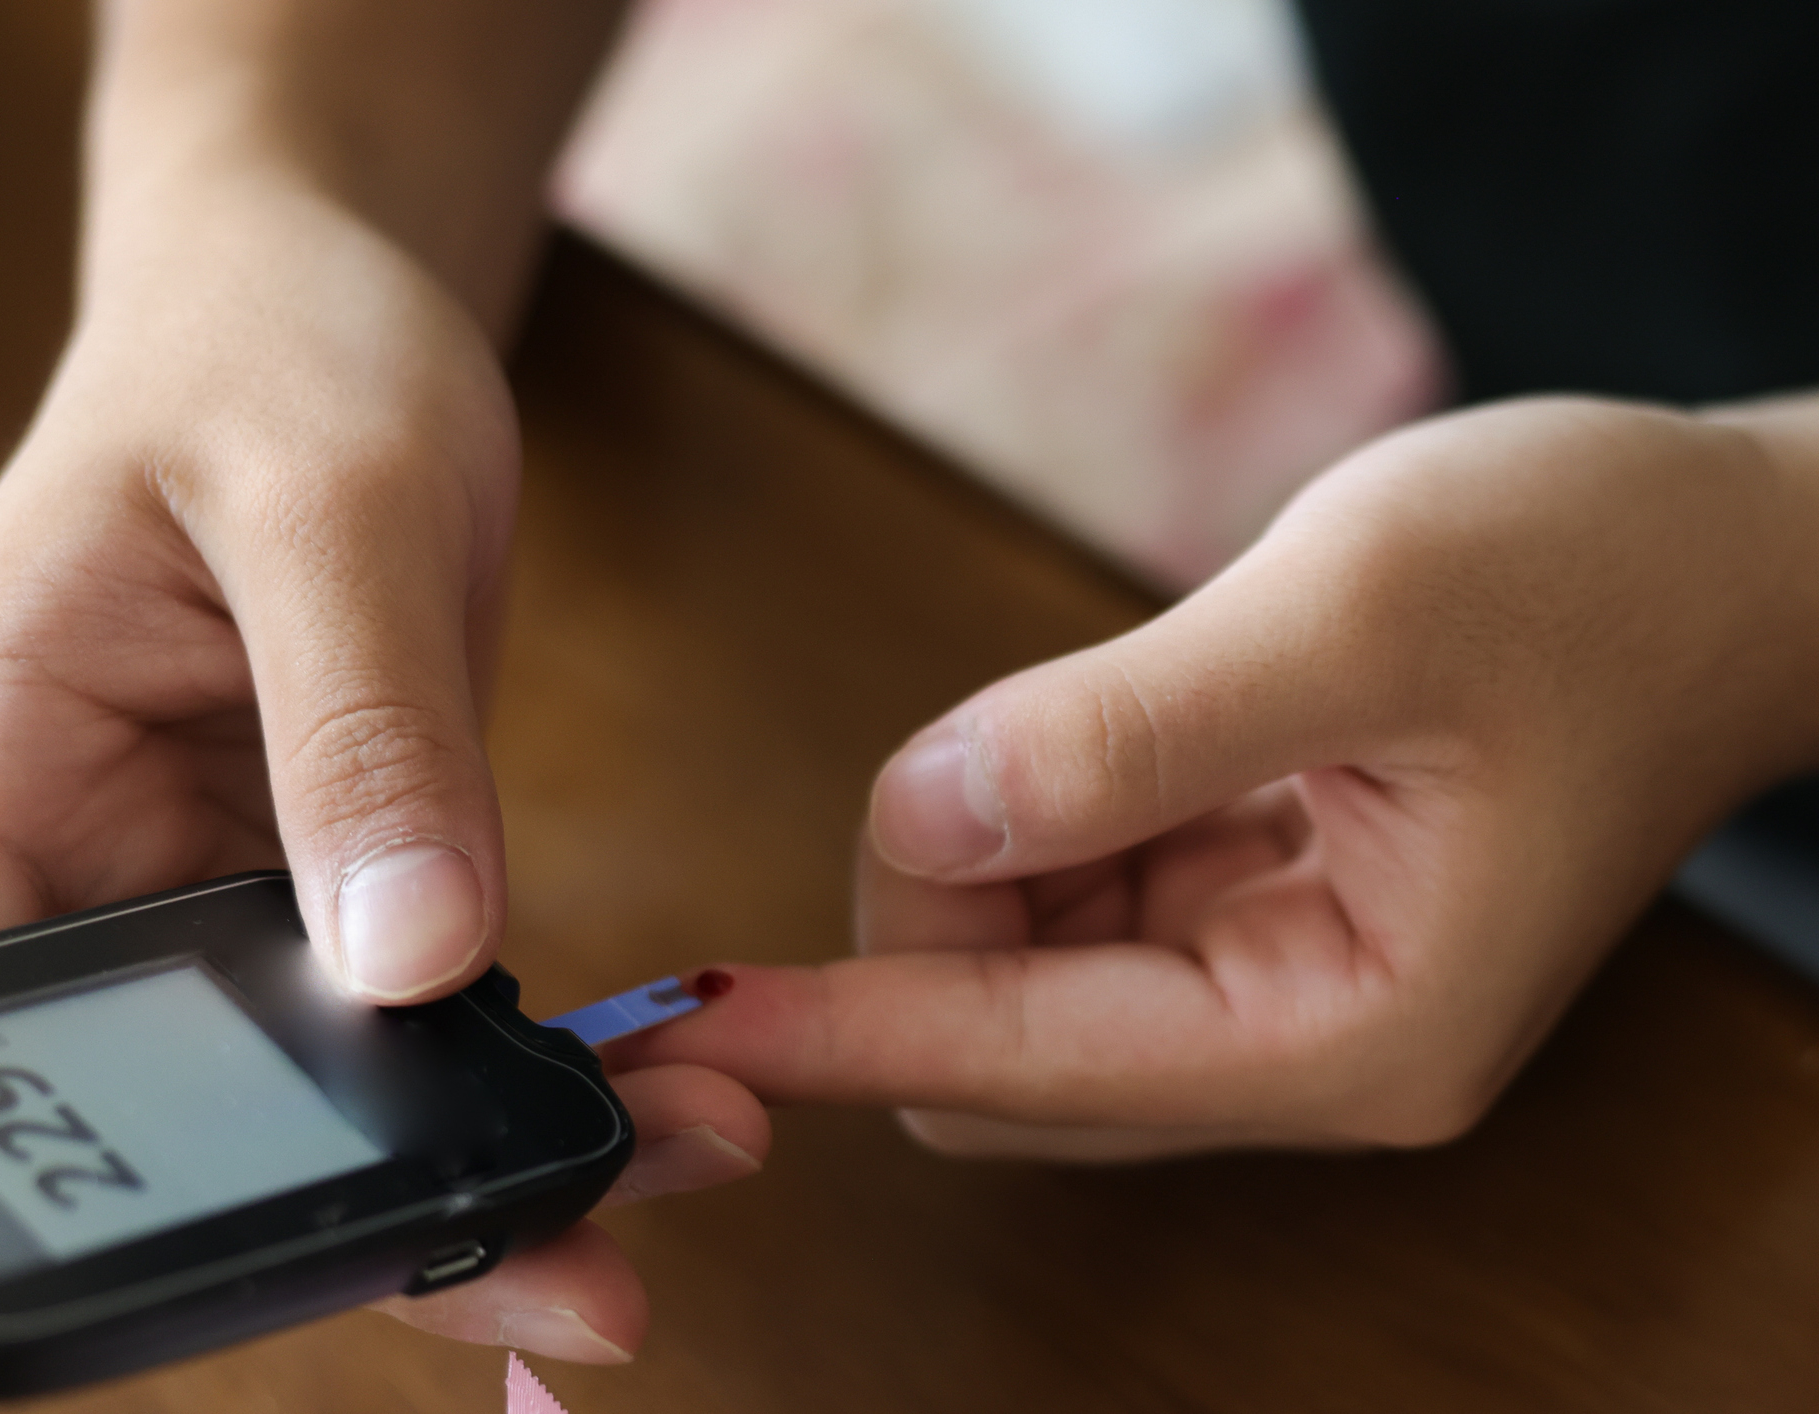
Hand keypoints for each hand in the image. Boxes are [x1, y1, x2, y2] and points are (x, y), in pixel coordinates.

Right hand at [0, 173, 764, 1359]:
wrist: (324, 298)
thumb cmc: (274, 346)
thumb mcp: (329, 508)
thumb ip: (360, 731)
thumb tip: (407, 963)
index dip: (109, 1186)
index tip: (323, 1247)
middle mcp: (73, 860)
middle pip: (166, 1112)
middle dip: (362, 1207)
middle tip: (576, 1263)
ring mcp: (200, 879)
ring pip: (307, 1080)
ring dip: (477, 1148)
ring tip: (674, 1162)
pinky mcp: (317, 867)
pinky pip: (401, 1006)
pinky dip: (513, 1060)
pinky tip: (648, 1092)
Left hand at [620, 397, 1818, 1159]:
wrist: (1718, 560)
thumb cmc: (1589, 574)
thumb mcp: (1360, 608)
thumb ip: (1131, 728)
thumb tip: (933, 814)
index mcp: (1346, 1032)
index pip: (1021, 1066)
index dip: (845, 1027)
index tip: (689, 1014)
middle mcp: (1304, 1050)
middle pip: (998, 1049)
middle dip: (933, 911)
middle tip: (988, 748)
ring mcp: (1279, 992)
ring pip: (1024, 979)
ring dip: (988, 857)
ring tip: (1099, 714)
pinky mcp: (1259, 921)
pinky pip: (1079, 908)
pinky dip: (1040, 826)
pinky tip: (1110, 734)